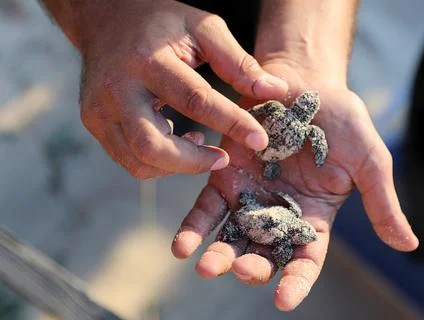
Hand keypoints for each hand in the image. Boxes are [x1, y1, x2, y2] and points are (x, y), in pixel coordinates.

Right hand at [62, 0, 286, 177]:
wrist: (106, 20)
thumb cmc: (162, 24)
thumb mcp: (203, 29)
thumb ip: (239, 62)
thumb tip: (275, 91)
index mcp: (147, 58)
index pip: (194, 100)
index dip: (231, 123)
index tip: (260, 140)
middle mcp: (117, 88)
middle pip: (153, 146)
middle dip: (194, 162)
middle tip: (224, 158)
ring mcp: (99, 110)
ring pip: (139, 161)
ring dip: (177, 165)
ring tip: (200, 147)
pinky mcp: (95, 123)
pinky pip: (129, 160)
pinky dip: (159, 163)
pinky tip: (177, 143)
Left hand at [171, 62, 418, 310]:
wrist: (306, 82)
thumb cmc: (343, 120)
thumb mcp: (370, 161)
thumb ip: (381, 203)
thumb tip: (409, 246)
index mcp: (314, 217)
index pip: (305, 258)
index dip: (296, 281)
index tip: (284, 299)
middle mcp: (279, 213)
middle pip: (263, 251)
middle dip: (251, 265)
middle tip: (241, 270)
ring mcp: (251, 196)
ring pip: (231, 234)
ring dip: (217, 254)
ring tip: (204, 266)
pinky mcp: (226, 176)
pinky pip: (207, 206)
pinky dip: (194, 226)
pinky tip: (182, 246)